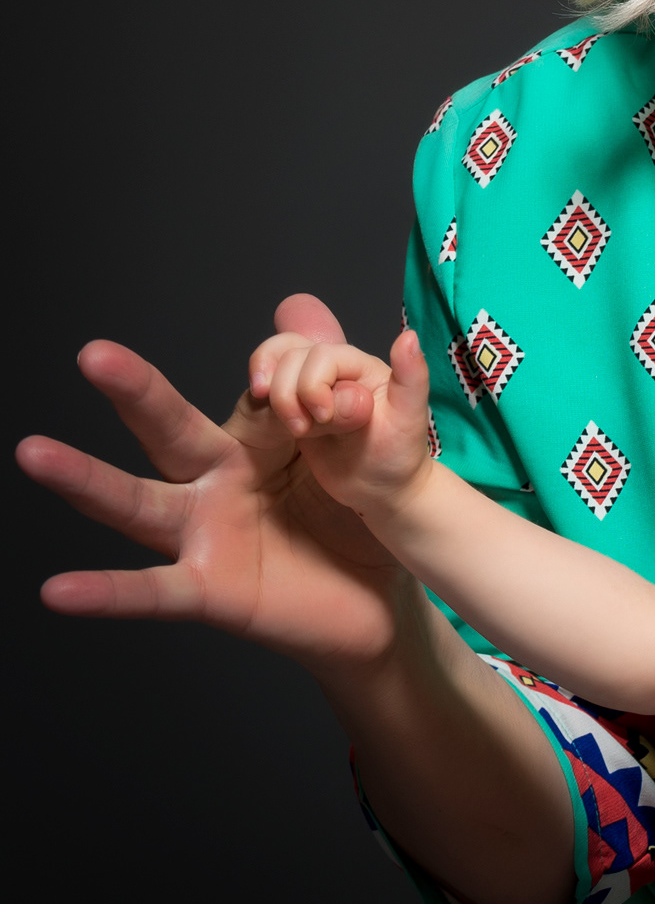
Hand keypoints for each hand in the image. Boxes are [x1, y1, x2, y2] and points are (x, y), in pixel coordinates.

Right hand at [17, 294, 415, 672]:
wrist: (372, 600)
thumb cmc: (349, 518)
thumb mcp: (346, 440)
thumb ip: (330, 373)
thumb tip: (300, 303)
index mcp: (250, 442)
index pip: (253, 393)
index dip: (280, 378)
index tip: (295, 365)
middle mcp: (214, 483)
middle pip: (169, 431)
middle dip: (135, 392)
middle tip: (93, 353)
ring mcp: (204, 536)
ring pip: (138, 504)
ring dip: (85, 481)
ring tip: (34, 453)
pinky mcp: (209, 591)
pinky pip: (153, 592)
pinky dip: (106, 593)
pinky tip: (58, 591)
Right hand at [257, 326, 436, 521]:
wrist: (380, 489)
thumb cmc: (399, 454)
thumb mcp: (409, 418)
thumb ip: (411, 378)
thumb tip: (409, 337)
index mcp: (360, 366)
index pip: (322, 356)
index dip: (314, 383)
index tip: (323, 417)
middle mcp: (334, 370)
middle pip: (292, 355)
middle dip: (288, 392)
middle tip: (303, 429)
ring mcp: (310, 388)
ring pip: (276, 365)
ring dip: (275, 396)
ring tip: (294, 428)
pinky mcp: (293, 409)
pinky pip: (268, 390)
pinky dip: (261, 396)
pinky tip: (266, 412)